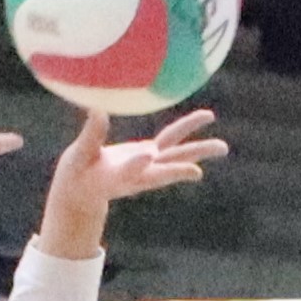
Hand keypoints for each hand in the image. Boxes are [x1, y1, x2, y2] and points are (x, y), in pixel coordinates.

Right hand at [37, 107, 224, 259]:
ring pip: (175, 156)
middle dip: (191, 159)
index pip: (130, 170)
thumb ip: (90, 136)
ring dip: (199, 150)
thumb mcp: (77, 157)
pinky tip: (205, 129)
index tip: (147, 155)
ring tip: (223, 147)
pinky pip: (170, 144)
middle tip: (216, 152)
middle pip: (167, 166)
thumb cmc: (76, 174)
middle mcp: (139, 174)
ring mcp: (147, 167)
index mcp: (118, 177)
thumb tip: (97, 108)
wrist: (84, 192)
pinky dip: (186, 136)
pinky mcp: (148, 158)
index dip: (139, 163)